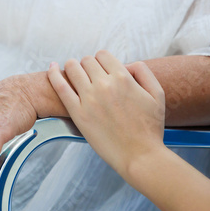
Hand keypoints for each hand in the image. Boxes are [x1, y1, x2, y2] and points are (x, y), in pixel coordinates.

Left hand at [47, 50, 165, 174]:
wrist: (139, 155)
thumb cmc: (149, 129)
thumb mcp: (157, 94)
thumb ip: (143, 72)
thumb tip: (127, 64)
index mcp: (123, 78)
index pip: (103, 55)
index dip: (102, 60)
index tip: (101, 68)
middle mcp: (104, 85)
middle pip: (87, 61)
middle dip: (88, 65)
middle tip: (89, 75)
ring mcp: (89, 99)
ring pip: (72, 69)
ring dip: (72, 67)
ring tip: (72, 72)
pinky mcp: (77, 113)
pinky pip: (60, 87)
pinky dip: (53, 74)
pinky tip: (52, 68)